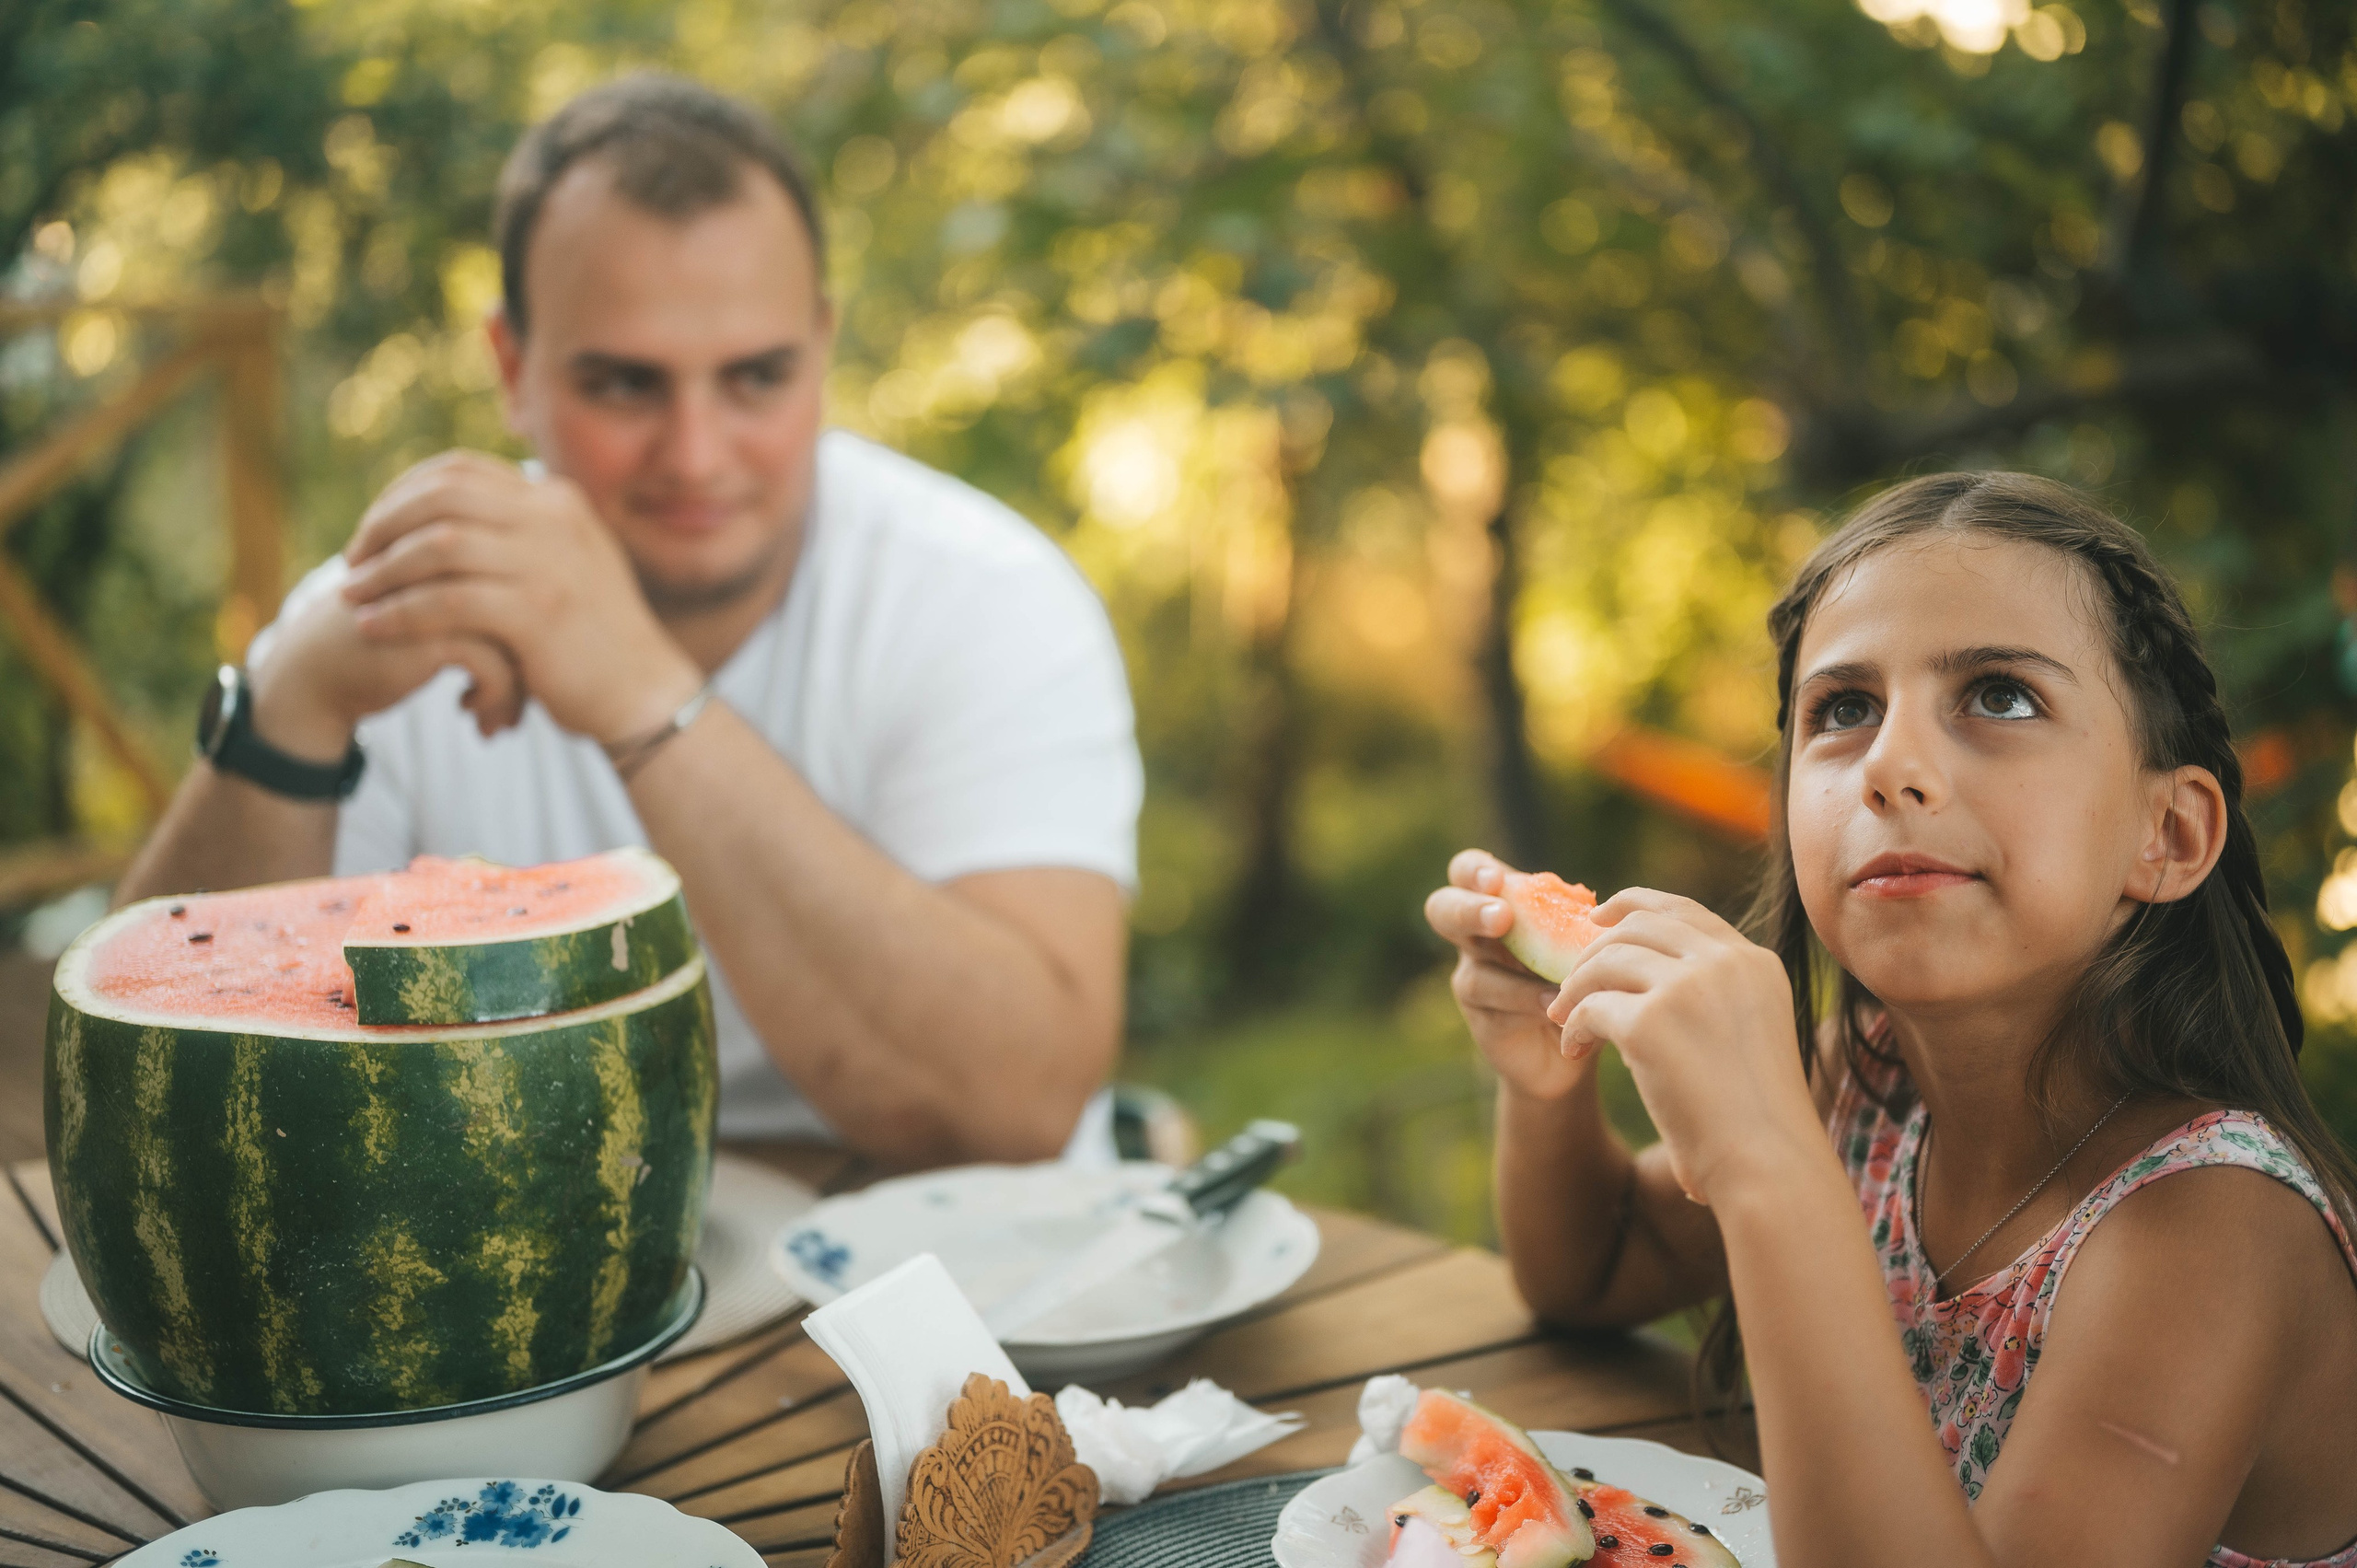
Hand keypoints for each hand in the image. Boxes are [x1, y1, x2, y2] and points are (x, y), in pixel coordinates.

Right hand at [246, 555, 523, 760]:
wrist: (316, 678)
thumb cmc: (389, 650)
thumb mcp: (445, 619)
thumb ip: (494, 609)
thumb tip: (565, 636)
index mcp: (465, 545)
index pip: (537, 588)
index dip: (539, 639)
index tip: (531, 677)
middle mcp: (456, 558)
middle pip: (535, 610)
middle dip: (536, 667)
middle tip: (526, 705)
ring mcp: (444, 585)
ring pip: (520, 637)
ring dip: (519, 689)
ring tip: (506, 721)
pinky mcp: (430, 625)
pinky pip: (495, 664)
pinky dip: (495, 696)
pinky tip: (470, 712)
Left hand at [337, 451, 703, 743]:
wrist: (646, 693)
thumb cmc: (597, 639)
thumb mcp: (570, 564)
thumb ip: (524, 534)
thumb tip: (461, 516)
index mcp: (557, 501)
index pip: (460, 470)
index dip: (402, 493)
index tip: (374, 530)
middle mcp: (554, 520)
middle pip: (441, 496)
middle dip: (383, 525)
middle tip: (353, 561)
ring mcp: (548, 564)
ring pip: (437, 545)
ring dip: (383, 570)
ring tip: (352, 596)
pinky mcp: (537, 612)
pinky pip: (446, 600)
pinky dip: (400, 613)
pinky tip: (373, 628)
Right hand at [1425, 849, 1588, 1098]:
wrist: (1577, 1044)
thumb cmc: (1583, 977)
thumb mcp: (1585, 944)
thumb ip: (1580, 925)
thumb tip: (1595, 914)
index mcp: (1499, 904)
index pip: (1467, 872)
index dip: (1474, 871)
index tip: (1497, 880)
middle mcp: (1477, 938)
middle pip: (1442, 910)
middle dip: (1468, 910)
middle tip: (1501, 918)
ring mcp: (1474, 979)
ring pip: (1473, 973)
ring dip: (1514, 974)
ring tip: (1553, 983)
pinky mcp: (1483, 1020)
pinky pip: (1499, 1012)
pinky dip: (1527, 1003)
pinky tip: (1555, 1006)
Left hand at [1545, 889, 1817, 1202]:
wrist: (1769, 1164)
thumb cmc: (1757, 1118)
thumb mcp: (1749, 1033)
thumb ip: (1713, 993)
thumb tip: (1643, 970)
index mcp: (1754, 963)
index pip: (1683, 911)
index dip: (1633, 906)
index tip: (1597, 919)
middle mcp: (1724, 964)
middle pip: (1637, 925)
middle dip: (1593, 948)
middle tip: (1570, 982)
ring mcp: (1687, 989)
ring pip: (1605, 961)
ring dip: (1575, 988)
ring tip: (1565, 1019)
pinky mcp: (1649, 1023)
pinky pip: (1590, 1008)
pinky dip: (1574, 1027)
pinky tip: (1575, 1050)